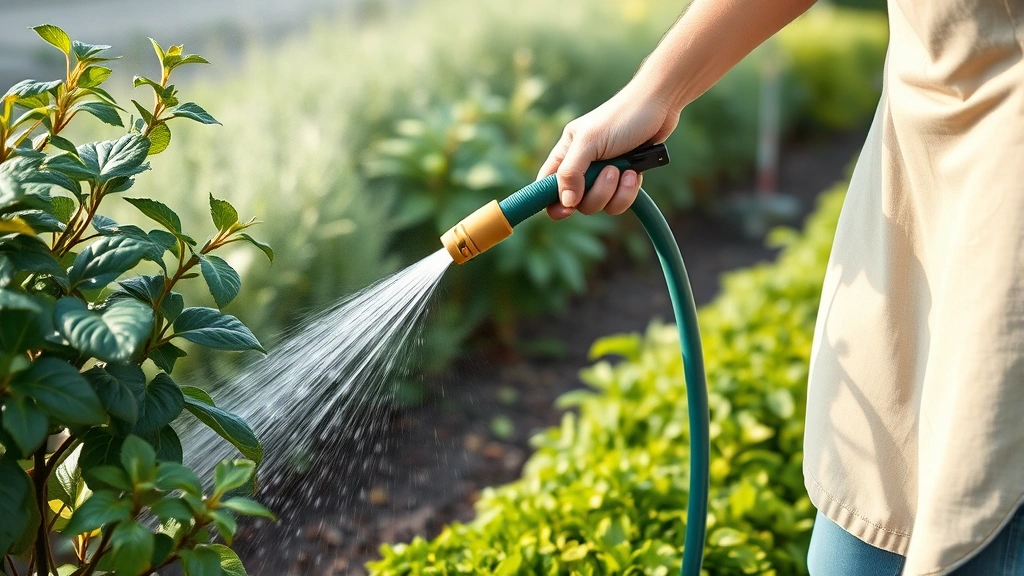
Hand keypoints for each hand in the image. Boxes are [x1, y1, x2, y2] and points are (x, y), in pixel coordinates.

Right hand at [538, 83, 679, 219]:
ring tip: (626, 169)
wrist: (660, 105)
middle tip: (610, 171)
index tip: (568, 209)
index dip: (553, 202)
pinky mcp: (623, 179)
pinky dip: (628, 192)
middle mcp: (581, 166)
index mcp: (565, 153)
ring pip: (600, 205)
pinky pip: (619, 202)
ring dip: (615, 192)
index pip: (547, 186)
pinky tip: (635, 173)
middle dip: (597, 193)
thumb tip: (566, 202)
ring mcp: (603, 174)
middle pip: (577, 203)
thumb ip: (572, 172)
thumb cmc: (622, 116)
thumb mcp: (589, 142)